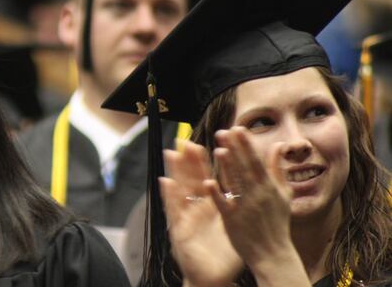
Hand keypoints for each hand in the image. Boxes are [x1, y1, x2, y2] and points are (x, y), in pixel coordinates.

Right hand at [160, 142, 242, 286]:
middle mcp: (195, 210)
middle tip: (184, 140)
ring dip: (175, 172)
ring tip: (172, 153)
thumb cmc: (222, 254)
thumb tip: (248, 186)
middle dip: (187, 161)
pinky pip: (174, 211)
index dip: (203, 161)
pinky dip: (169, 197)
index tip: (201, 144)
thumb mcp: (233, 226)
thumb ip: (237, 205)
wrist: (212, 277)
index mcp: (209, 207)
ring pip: (179, 191)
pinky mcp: (180, 231)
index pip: (204, 179)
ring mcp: (185, 219)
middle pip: (189, 180)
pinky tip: (166, 182)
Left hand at [207, 127, 295, 268]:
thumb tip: (278, 145)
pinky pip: (224, 205)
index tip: (238, 128)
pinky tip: (208, 182)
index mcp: (269, 187)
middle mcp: (258, 195)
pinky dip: (217, 194)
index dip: (247, 144)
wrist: (273, 253)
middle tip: (223, 131)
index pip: (257, 161)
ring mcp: (246, 207)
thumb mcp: (283, 194)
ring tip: (219, 150)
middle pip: (245, 168)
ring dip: (227, 167)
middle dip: (235, 149)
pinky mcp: (233, 220)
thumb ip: (277, 168)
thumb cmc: (277, 222)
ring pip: (235, 184)